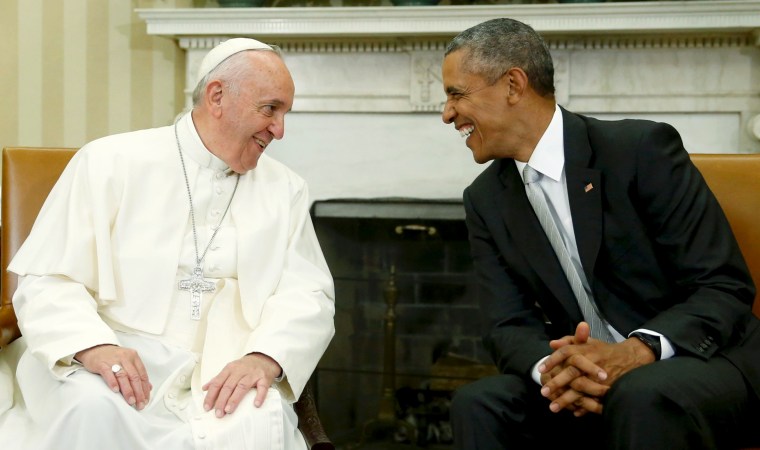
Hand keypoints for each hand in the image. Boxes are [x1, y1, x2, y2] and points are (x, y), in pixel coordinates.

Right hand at [74, 344, 151, 409]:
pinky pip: (108, 373)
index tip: (146, 400)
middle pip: (135, 377)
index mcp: (134, 357)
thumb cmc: (113, 357)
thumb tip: (149, 387)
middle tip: (140, 404)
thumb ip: (138, 374)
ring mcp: (114, 360)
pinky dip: (113, 382)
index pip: (143, 375)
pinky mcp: (102, 363)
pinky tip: (116, 390)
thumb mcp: (128, 362)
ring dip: (128, 390)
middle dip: (139, 392)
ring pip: (123, 376)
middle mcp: (125, 358)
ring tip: (130, 401)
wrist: (95, 348)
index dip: (145, 389)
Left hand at [202, 352, 281, 417]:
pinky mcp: (264, 378)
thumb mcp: (230, 369)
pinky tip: (256, 404)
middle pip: (228, 386)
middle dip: (221, 400)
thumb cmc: (245, 367)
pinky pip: (262, 387)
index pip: (217, 383)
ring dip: (235, 399)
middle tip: (218, 413)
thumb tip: (204, 388)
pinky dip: (259, 395)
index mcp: (230, 369)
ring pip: (242, 386)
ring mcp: (253, 374)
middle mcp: (240, 371)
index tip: (207, 407)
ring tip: (229, 410)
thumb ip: (218, 379)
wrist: (264, 358)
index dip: (211, 395)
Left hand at [540, 323, 655, 413]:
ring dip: (566, 399)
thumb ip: (569, 341)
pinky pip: (593, 400)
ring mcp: (599, 377)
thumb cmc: (604, 350)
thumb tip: (552, 344)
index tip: (541, 370)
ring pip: (580, 389)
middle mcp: (591, 362)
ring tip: (553, 408)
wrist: (631, 358)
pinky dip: (583, 407)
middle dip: (556, 383)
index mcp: (585, 350)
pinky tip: (574, 412)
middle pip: (571, 373)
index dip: (552, 361)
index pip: (565, 353)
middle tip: (543, 392)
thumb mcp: (588, 342)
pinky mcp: (607, 388)